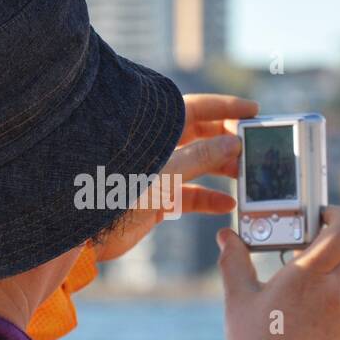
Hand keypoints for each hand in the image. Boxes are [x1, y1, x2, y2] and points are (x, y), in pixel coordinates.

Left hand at [95, 93, 257, 261]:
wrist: (85, 231)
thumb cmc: (115, 191)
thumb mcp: (165, 171)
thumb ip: (201, 157)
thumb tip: (232, 143)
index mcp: (155, 130)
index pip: (197, 108)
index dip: (226, 108)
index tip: (254, 111)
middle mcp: (157, 149)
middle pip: (201, 136)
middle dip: (227, 140)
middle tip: (252, 147)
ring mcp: (156, 174)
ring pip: (198, 166)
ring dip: (222, 169)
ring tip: (245, 175)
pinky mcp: (155, 200)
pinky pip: (189, 195)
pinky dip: (208, 199)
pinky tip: (227, 205)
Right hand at [216, 205, 339, 339]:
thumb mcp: (238, 299)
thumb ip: (233, 261)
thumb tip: (226, 237)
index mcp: (308, 274)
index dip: (338, 216)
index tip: (322, 215)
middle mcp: (334, 290)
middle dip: (334, 242)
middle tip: (308, 247)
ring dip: (325, 280)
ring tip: (294, 300)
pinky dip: (327, 309)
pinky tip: (301, 327)